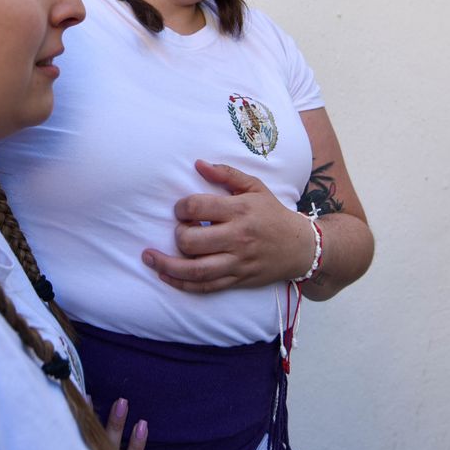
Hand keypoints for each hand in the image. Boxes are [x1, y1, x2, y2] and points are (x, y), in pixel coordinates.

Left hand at [141, 160, 312, 293]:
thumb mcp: (255, 187)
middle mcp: (238, 238)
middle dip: (178, 234)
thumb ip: (226, 174)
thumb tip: (198, 163)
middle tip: (180, 230)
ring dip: (167, 265)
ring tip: (149, 258)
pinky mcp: (237, 280)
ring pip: (195, 269)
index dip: (181, 208)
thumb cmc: (272, 214)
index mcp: (240, 210)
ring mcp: (237, 262)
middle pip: (192, 240)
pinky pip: (205, 286)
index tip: (181, 209)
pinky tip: (166, 275)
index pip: (198, 207)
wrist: (300, 247)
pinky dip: (182, 283)